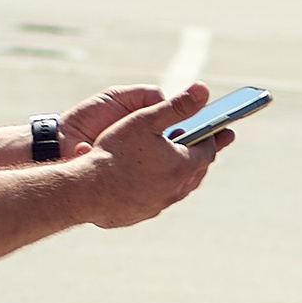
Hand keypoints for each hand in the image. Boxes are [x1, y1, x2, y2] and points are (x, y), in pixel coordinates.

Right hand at [79, 84, 222, 226]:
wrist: (85, 191)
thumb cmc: (115, 151)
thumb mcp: (146, 120)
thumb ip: (177, 105)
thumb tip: (203, 89)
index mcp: (184, 166)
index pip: (208, 150)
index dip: (212, 137)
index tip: (216, 129)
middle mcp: (176, 189)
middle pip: (197, 171)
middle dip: (201, 155)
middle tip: (205, 146)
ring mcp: (159, 204)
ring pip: (179, 187)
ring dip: (183, 173)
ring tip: (182, 161)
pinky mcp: (141, 213)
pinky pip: (158, 199)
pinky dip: (162, 187)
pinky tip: (153, 180)